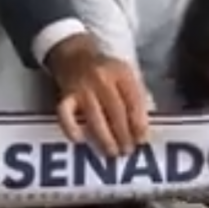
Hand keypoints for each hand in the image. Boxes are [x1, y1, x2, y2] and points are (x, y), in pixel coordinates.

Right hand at [48, 33, 148, 154]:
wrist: (76, 54)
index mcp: (121, 72)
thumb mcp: (126, 75)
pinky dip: (72, 129)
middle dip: (123, 134)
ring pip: (94, 116)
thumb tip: (144, 127)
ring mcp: (82, 87)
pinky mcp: (64, 96)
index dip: (139, 122)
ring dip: (104, 138)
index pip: (133, 99)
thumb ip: (137, 95)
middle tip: (128, 151)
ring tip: (111, 152)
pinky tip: (80, 140)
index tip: (142, 140)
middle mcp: (102, 78)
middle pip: (115, 110)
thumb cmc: (107, 70)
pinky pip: (65, 115)